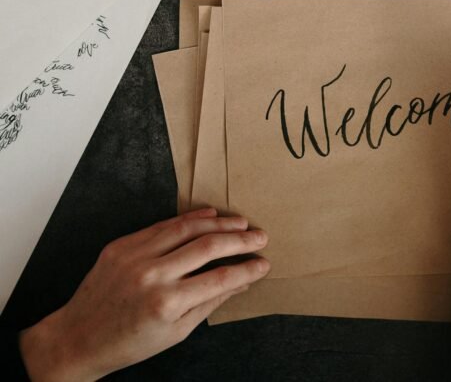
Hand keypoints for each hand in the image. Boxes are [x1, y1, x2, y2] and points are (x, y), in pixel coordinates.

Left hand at [19, 207, 268, 381]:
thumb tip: (243, 282)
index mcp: (167, 304)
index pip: (220, 279)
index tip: (264, 263)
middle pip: (208, 247)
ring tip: (241, 223)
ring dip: (219, 223)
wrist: (79, 338)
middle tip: (261, 236)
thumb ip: (211, 302)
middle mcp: (152, 275)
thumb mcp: (177, 332)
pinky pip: (162, 225)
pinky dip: (189, 218)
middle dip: (240, 241)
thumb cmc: (129, 342)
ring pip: (187, 228)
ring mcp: (135, 256)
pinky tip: (210, 215)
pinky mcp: (122, 245)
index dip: (247, 269)